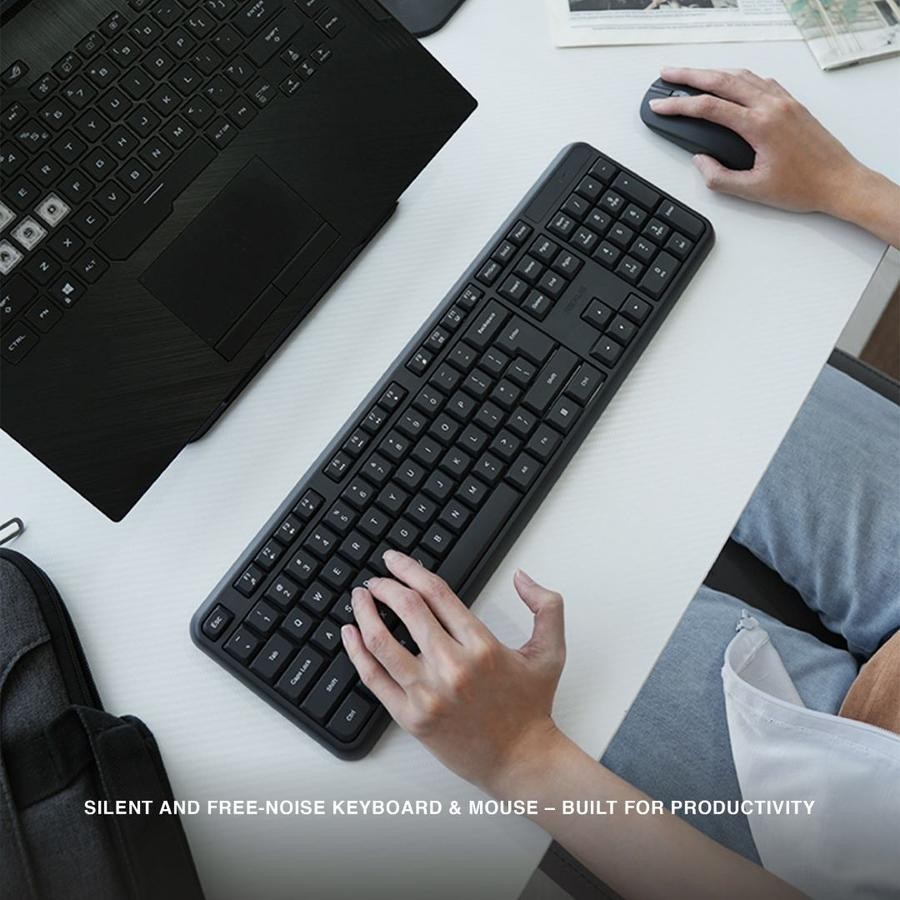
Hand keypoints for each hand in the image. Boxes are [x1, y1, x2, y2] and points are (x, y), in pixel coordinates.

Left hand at [341, 550, 565, 793]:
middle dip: (385, 586)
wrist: (520, 761)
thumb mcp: (550, 651)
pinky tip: (350, 634)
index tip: (396, 561)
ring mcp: (428, 693)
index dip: (411, 570)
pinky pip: (374, 679)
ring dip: (365, 613)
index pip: (436, 594)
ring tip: (359, 599)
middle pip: (407, 610)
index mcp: (482, 646)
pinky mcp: (411, 717)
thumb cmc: (532, 708)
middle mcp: (452, 667)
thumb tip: (522, 577)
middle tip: (376, 578)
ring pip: (382, 642)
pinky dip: (357, 652)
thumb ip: (546, 607)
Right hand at [649, 67, 861, 213]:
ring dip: (714, 72)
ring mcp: (784, 101)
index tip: (660, 105)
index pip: (708, 108)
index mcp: (760, 125)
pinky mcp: (793, 104)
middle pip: (722, 81)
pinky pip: (761, 81)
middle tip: (667, 74)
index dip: (678, 106)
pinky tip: (730, 82)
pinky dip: (739, 77)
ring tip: (693, 75)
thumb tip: (701, 161)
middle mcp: (772, 106)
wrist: (840, 182)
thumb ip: (719, 177)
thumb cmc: (803, 188)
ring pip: (742, 76)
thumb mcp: (752, 191)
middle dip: (690, 75)